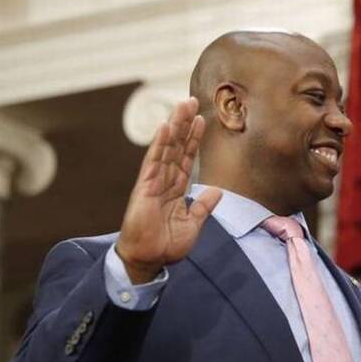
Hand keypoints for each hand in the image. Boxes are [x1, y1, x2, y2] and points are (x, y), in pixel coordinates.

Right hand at [116, 97, 220, 282]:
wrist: (148, 260)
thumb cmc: (166, 245)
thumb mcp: (193, 225)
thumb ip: (203, 207)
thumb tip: (215, 191)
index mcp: (176, 190)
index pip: (186, 159)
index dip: (193, 140)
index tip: (201, 120)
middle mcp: (164, 181)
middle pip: (176, 147)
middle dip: (184, 125)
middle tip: (192, 101)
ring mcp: (153, 182)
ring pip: (166, 148)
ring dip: (175, 127)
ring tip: (182, 106)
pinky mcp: (145, 187)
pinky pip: (153, 161)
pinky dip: (160, 144)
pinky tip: (165, 127)